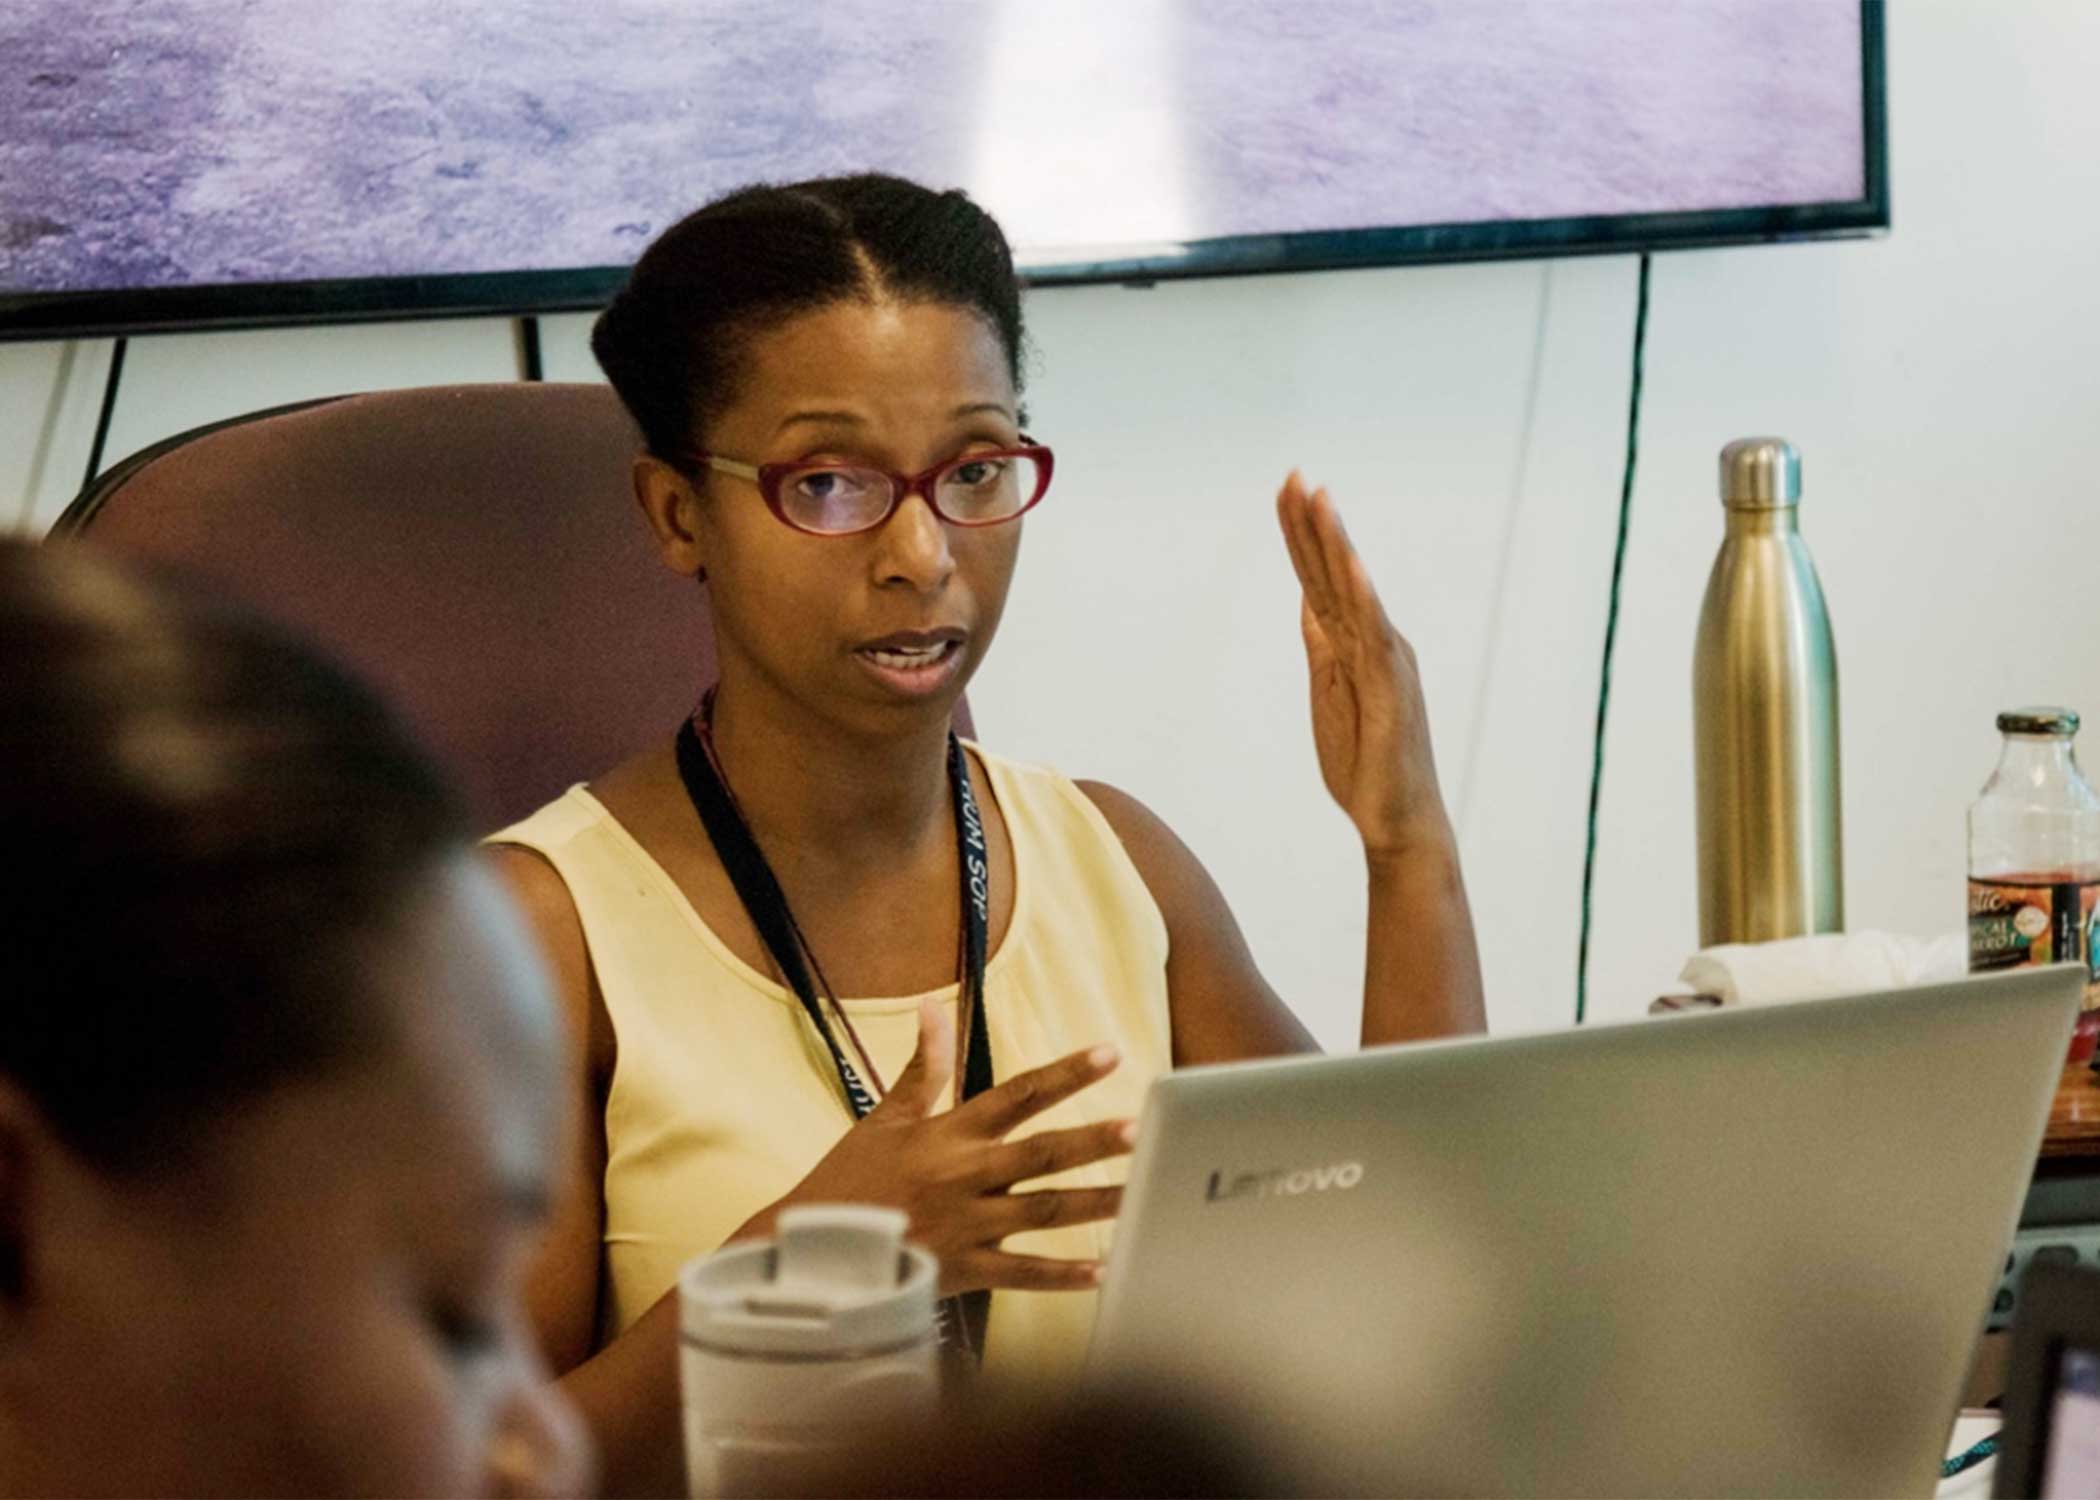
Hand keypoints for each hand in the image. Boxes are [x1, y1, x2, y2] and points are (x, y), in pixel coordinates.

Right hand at [764, 997, 1134, 1295]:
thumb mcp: (885, 1117)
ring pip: (1044, 1212)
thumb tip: (934, 1006)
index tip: (1110, 1052)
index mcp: (949, 1133)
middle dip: (1092, 1142)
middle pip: (1041, 1153)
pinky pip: (1021, 1274)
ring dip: (1095, 1204)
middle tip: (1138, 1129)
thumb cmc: (850, 1179)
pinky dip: (1061, 1277)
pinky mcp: (963, 1270)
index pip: (1018, 1093)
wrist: (810, 1249)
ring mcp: (967, 1225)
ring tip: (1143, 1195)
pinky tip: (1103, 1272)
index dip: (1066, 1072)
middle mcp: (965, 1175)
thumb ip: (921, 1065)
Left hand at [1276, 471, 1451, 860]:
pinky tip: (1353, 567)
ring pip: (1356, 592)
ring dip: (1338, 545)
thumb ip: (1323, 645)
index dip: (1302, 535)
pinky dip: (1366, 600)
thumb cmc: (1366, 766)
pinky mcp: (1393, 691)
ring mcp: (1387, 663)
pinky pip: (1377, 638)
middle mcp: (1376, 642)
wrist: (1397, 822)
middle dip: (1313, 524)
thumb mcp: (1330, 692)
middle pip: (1335, 573)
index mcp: (1356, 644)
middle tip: (1294, 475)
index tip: (1286, 490)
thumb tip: (1308, 601)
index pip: (1321, 579)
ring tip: (1320, 498)